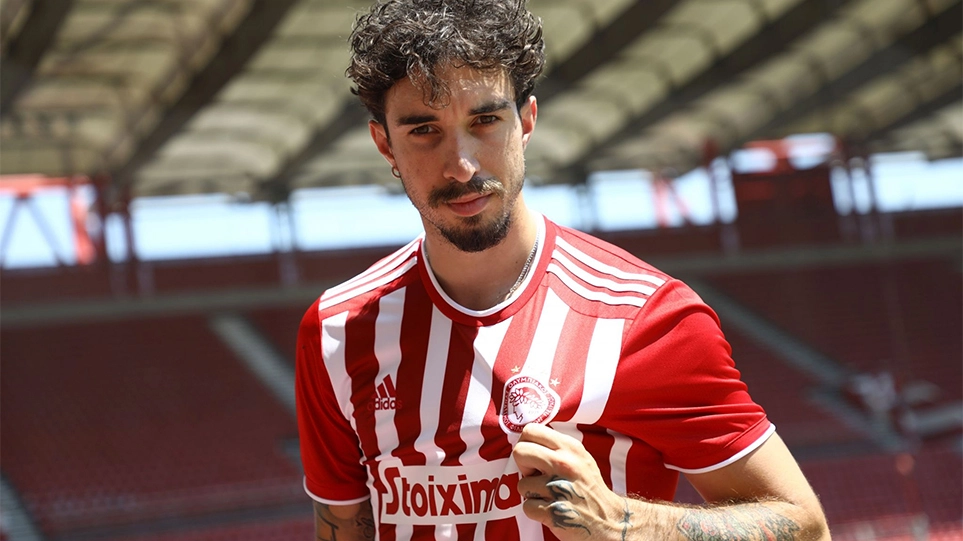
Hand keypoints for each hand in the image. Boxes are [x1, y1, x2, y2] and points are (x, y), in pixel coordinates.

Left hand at [512, 423, 626, 539]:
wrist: (607, 520)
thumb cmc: (588, 487)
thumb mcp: (579, 457)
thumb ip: (556, 446)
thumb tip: (526, 439)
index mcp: (570, 448)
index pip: (531, 430)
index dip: (525, 443)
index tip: (533, 456)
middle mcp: (564, 464)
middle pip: (520, 452)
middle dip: (522, 465)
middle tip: (535, 475)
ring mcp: (558, 488)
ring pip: (522, 484)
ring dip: (531, 493)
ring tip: (548, 495)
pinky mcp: (553, 512)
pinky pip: (527, 506)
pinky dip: (535, 510)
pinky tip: (549, 508)